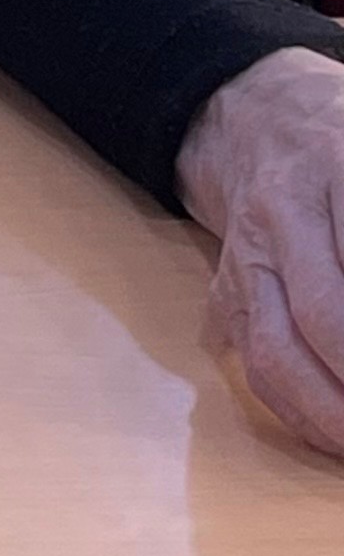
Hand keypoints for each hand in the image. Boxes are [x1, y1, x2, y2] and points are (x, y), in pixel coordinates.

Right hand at [178, 46, 343, 457]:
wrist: (254, 117)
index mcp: (338, 165)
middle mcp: (284, 211)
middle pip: (325, 314)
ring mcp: (247, 254)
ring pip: (276, 348)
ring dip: (333, 414)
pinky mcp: (224, 289)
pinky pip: (253, 363)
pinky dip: (299, 412)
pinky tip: (341, 438)